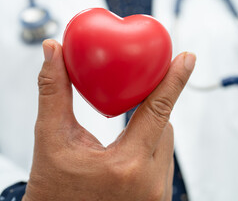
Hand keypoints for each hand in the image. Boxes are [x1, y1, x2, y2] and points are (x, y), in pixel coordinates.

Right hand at [23, 39, 194, 200]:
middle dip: (152, 106)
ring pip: (166, 147)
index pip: (158, 110)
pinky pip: (162, 165)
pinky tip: (130, 147)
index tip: (188, 57)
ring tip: (129, 120)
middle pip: (164, 127)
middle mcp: (150, 184)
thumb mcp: (49, 140)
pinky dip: (150, 149)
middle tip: (138, 89)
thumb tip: (53, 51)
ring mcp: (156, 197)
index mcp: (126, 165)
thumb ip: (53, 92)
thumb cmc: (52, 192)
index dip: (174, 80)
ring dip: (151, 128)